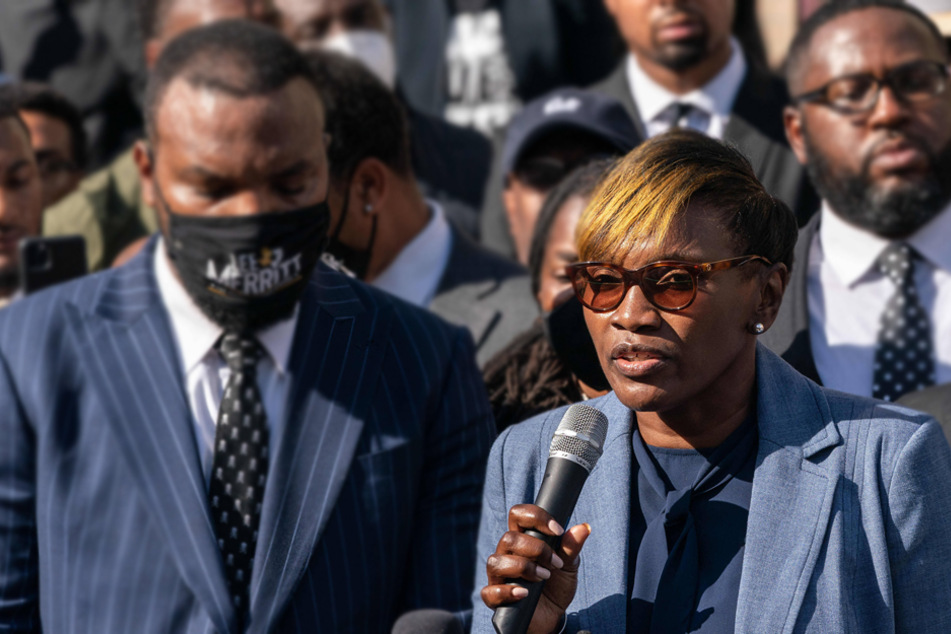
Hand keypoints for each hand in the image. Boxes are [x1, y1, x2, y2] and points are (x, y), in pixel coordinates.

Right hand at [481, 504, 590, 633]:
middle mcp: (507, 554)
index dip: (536, 517)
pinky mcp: (495, 598)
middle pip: (509, 538)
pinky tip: (524, 594)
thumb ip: (571, 547)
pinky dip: (507, 591)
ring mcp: (499, 576)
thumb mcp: (568, 566)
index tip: (558, 530)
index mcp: (522, 540)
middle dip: (537, 549)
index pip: (518, 515)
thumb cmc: (557, 586)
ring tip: (543, 577)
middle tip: (555, 564)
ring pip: (496, 561)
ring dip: (524, 568)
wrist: (554, 616)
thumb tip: (583, 528)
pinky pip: (489, 591)